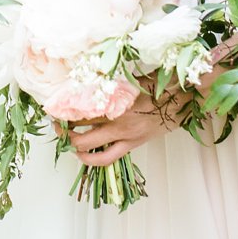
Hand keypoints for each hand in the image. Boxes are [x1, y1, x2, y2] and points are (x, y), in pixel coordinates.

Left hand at [64, 88, 186, 167]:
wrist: (183, 99)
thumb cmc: (159, 85)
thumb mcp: (131, 80)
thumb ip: (110, 85)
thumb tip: (88, 82)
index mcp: (117, 105)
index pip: (81, 113)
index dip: (64, 113)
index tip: (54, 109)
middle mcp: (119, 124)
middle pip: (82, 137)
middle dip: (65, 134)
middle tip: (58, 126)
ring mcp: (127, 138)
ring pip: (94, 153)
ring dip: (78, 150)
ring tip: (69, 143)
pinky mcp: (134, 145)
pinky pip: (109, 158)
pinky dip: (95, 158)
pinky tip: (86, 154)